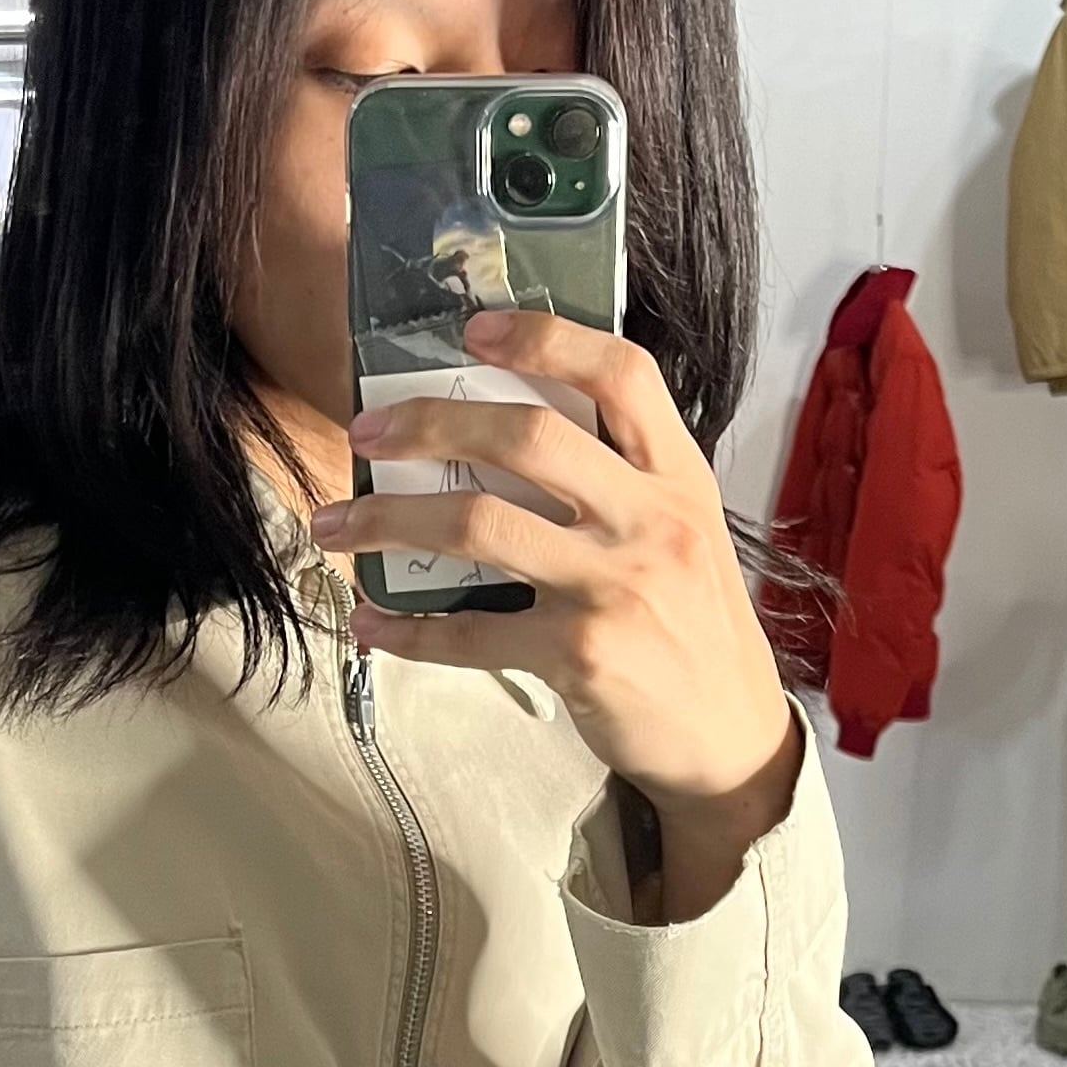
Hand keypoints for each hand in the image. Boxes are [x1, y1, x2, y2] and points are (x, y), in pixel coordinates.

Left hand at [310, 309, 801, 909]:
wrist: (731, 735)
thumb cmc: (691, 627)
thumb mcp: (683, 534)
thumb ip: (619, 484)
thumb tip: (506, 441)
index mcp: (676, 478)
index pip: (621, 375)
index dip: (546, 339)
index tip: (473, 330)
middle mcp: (649, 521)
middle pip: (526, 437)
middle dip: (429, 424)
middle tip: (368, 430)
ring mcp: (614, 587)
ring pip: (479, 525)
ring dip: (388, 519)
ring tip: (335, 524)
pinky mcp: (582, 655)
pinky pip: (472, 633)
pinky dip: (410, 631)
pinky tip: (372, 626)